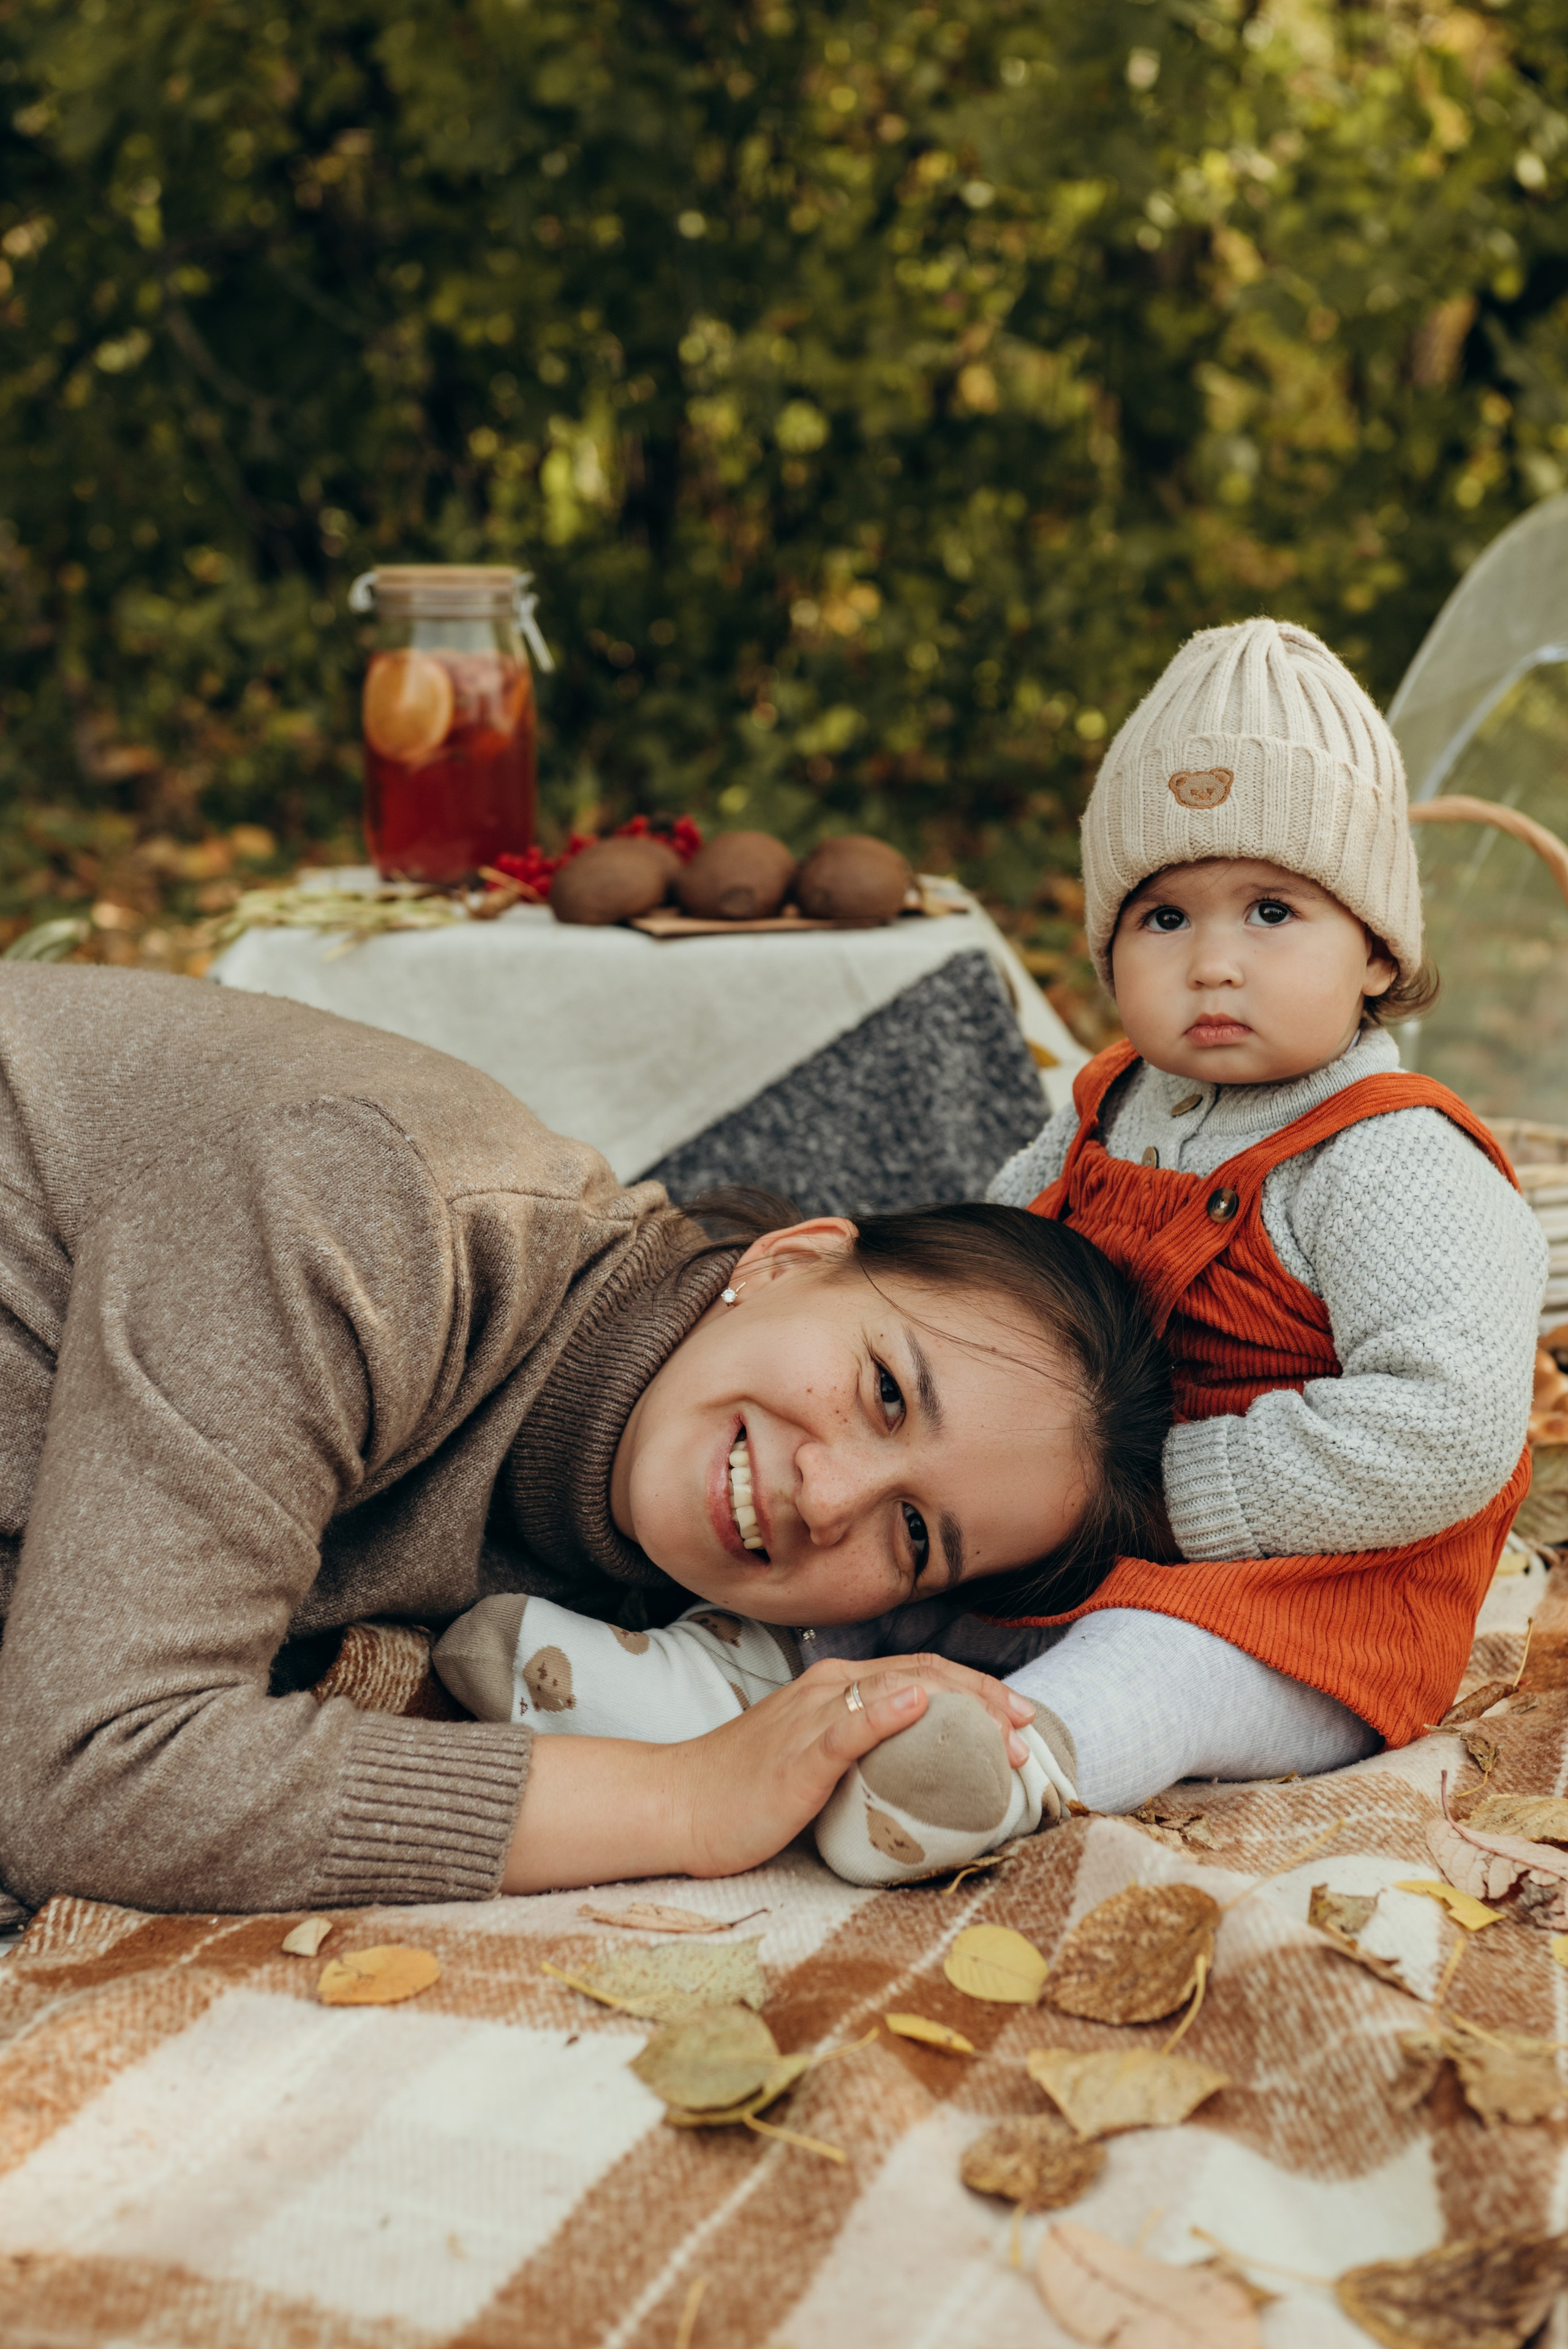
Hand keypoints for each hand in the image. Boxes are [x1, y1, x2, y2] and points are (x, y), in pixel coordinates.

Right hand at [673, 1653, 1034, 1879]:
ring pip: (897, 1691)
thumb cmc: (746, 1791)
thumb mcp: (816, 1761)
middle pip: (923, 1675)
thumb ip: (864, 1751)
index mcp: (836, 1687)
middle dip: (984, 1699)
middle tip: (1027, 1730)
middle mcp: (829, 1689)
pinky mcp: (797, 1755)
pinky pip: (846, 1726)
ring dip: (958, 1707)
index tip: (1021, 1718)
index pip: (923, 1673)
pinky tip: (917, 1706)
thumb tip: (920, 1766)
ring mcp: (812, 1717)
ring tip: (1002, 1729)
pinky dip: (885, 1712)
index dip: (979, 1691)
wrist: (677, 1804)